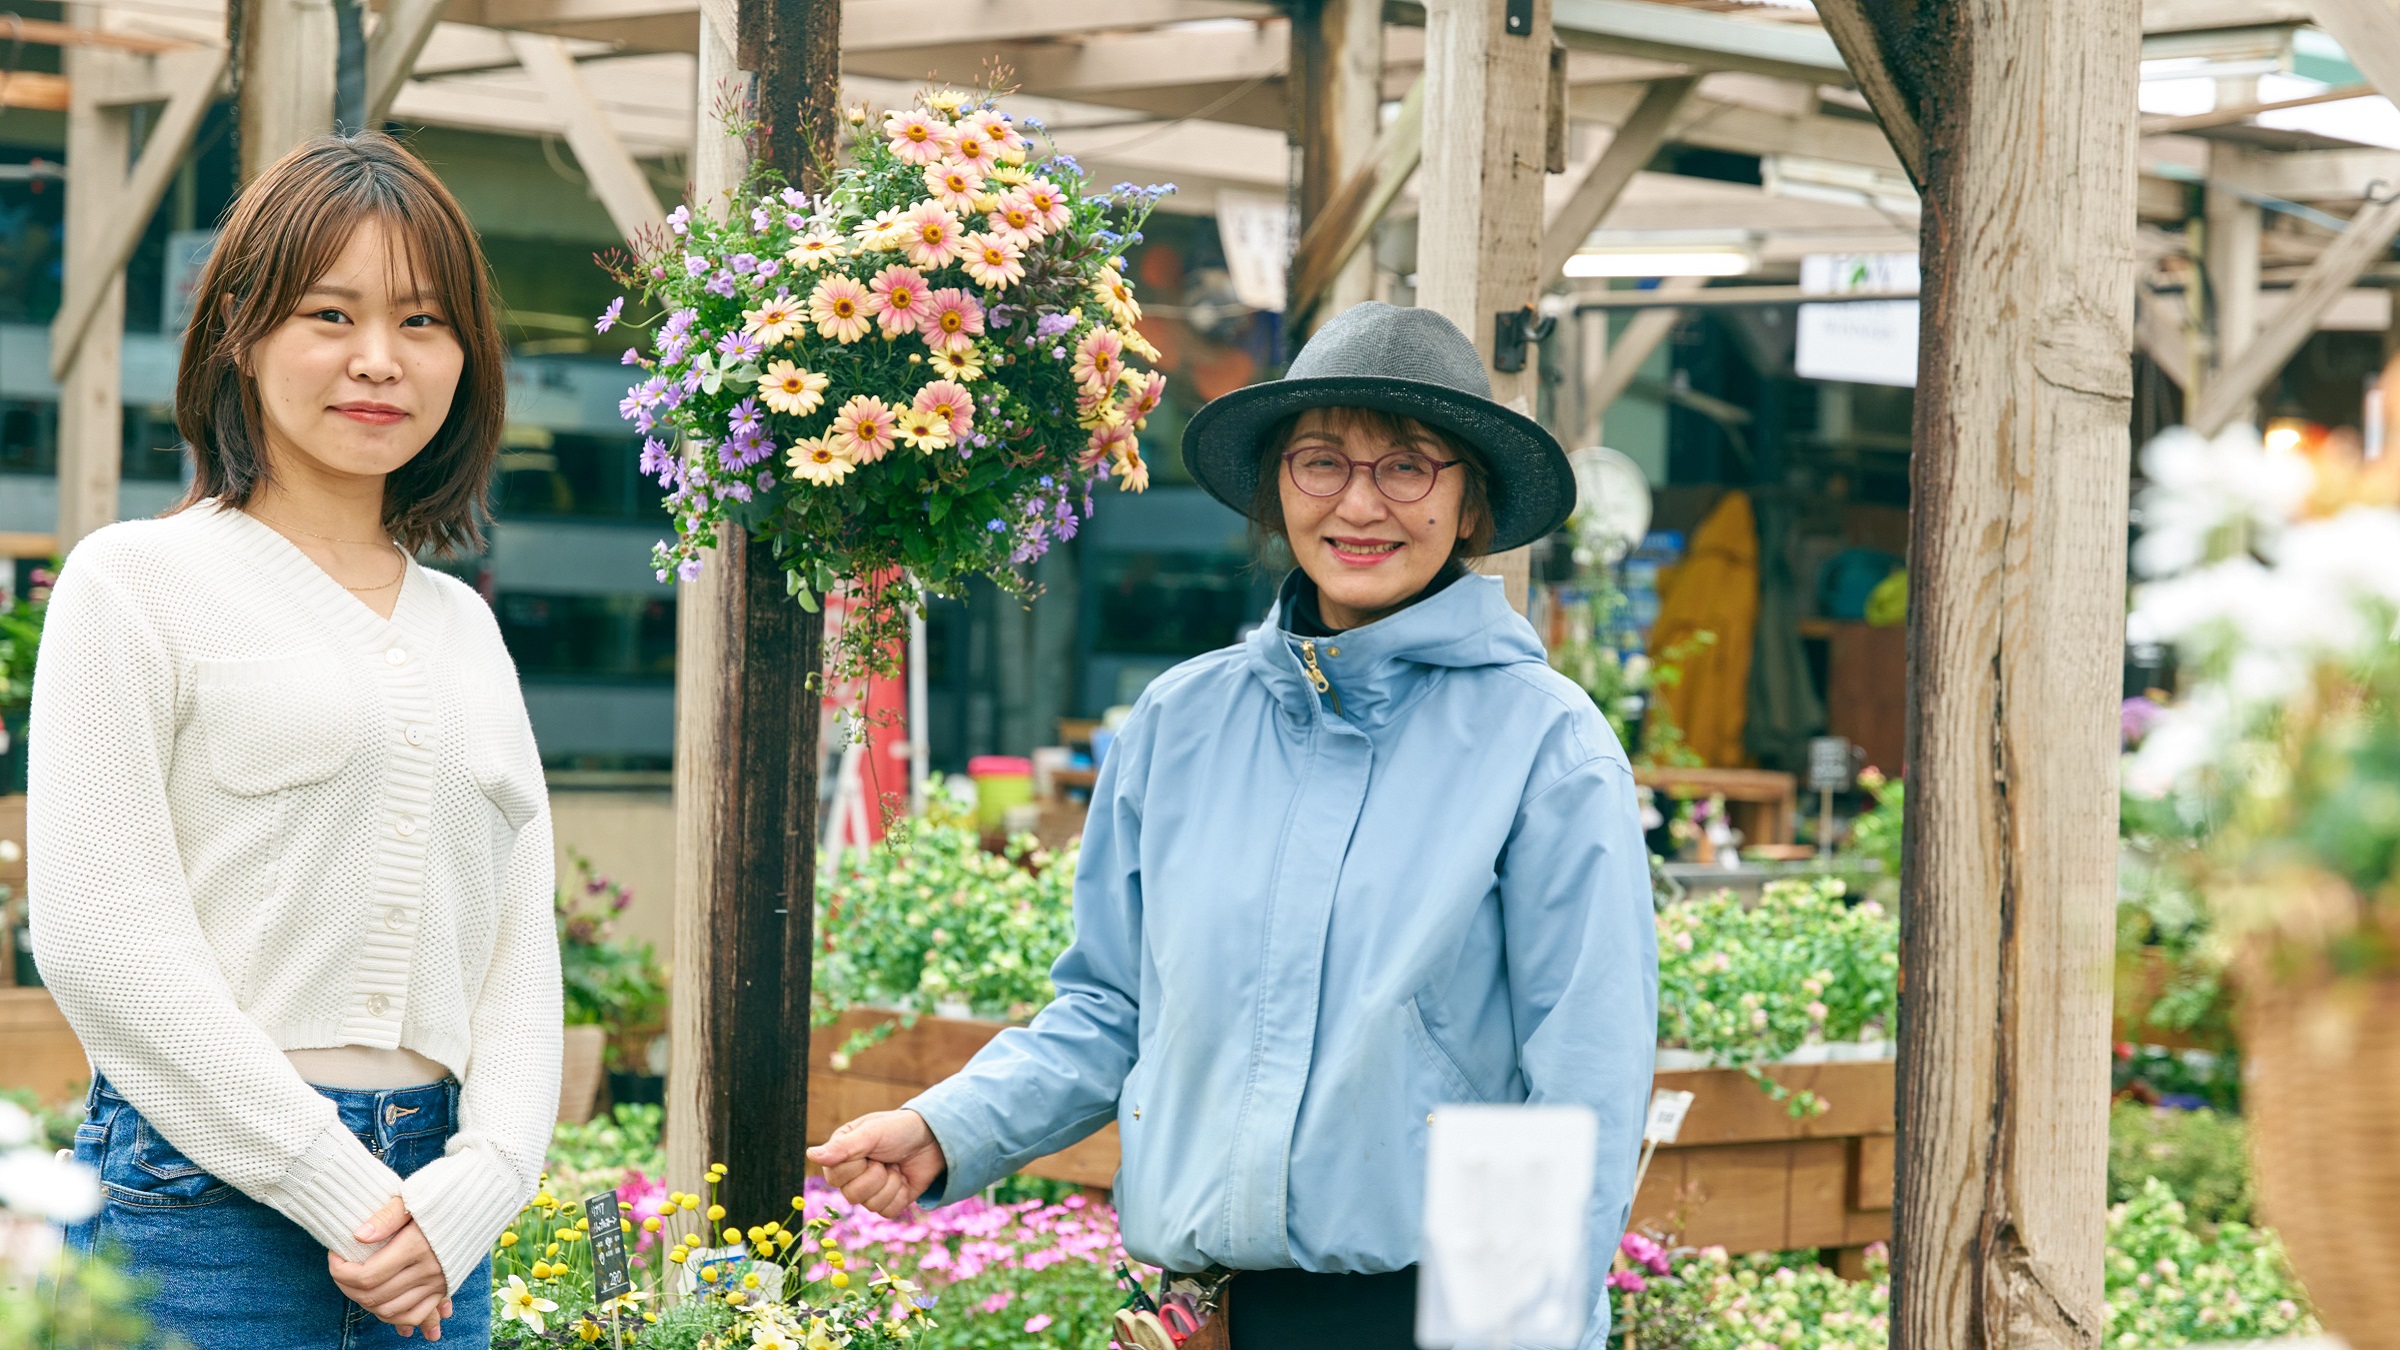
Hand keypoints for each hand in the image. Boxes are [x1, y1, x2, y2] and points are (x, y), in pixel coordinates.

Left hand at [329, 1196, 452, 1339]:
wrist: (485, 1194)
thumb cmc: (446, 1189)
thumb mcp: (413, 1194)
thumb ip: (385, 1216)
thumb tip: (358, 1237)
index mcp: (417, 1246)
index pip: (367, 1276)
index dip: (341, 1271)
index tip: (334, 1255)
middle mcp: (429, 1270)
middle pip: (374, 1296)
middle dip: (347, 1286)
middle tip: (340, 1268)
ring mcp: (438, 1282)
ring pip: (391, 1311)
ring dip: (366, 1303)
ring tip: (356, 1284)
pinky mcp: (445, 1287)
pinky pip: (415, 1315)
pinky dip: (394, 1317)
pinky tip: (381, 1305)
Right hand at [807, 1110, 946, 1217]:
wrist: (933, 1139)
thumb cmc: (899, 1129)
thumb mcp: (872, 1132)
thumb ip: (843, 1147)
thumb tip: (811, 1154)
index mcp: (840, 1154)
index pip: (834, 1176)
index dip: (856, 1166)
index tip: (870, 1150)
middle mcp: (850, 1175)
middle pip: (852, 1195)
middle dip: (876, 1176)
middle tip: (885, 1158)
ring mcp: (869, 1190)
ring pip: (870, 1205)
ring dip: (890, 1184)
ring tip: (895, 1166)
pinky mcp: (887, 1202)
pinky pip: (887, 1212)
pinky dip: (900, 1195)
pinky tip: (903, 1179)